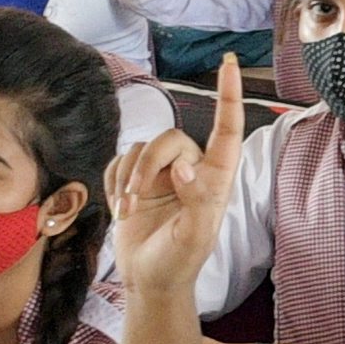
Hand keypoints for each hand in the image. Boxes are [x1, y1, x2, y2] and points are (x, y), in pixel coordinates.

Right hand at [109, 54, 243, 297]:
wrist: (147, 280)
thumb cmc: (178, 262)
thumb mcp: (194, 237)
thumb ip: (197, 200)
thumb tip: (185, 166)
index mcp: (216, 179)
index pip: (226, 129)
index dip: (229, 95)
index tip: (229, 63)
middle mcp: (191, 170)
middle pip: (168, 139)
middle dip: (147, 165)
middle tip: (134, 199)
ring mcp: (162, 174)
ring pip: (141, 148)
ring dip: (128, 180)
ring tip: (128, 211)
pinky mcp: (135, 180)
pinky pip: (120, 160)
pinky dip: (115, 183)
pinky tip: (121, 208)